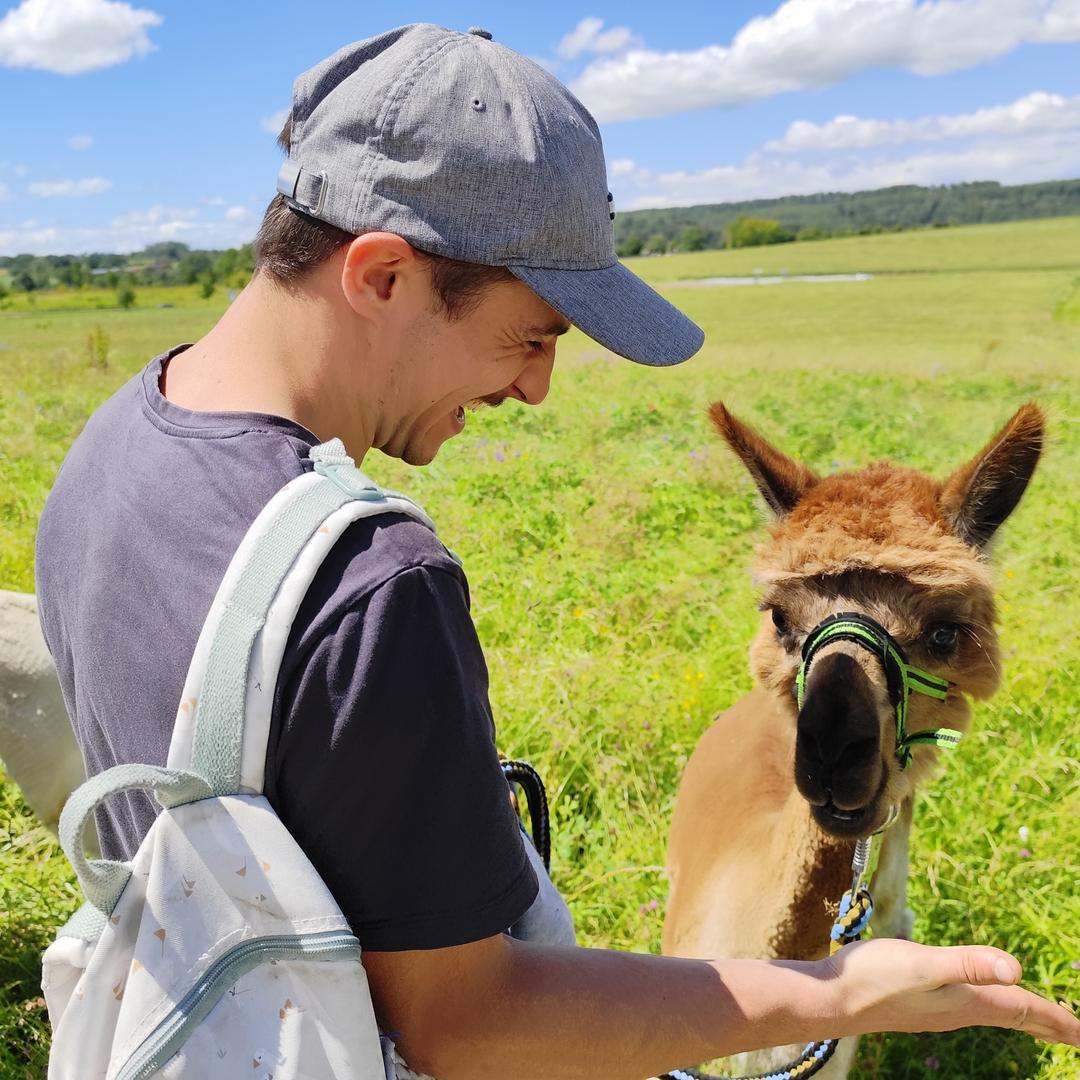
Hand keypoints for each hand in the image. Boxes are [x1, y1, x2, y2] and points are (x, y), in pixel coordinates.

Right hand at [818, 938, 1079, 1046]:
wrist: (832, 999)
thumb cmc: (874, 978)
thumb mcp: (923, 964)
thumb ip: (967, 963)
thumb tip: (1016, 968)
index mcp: (968, 1002)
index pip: (1025, 1010)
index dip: (1060, 1020)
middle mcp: (958, 1010)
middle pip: (1015, 1017)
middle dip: (1050, 1024)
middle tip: (1079, 1035)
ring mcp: (938, 1009)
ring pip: (994, 1013)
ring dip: (1023, 1016)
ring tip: (1041, 1019)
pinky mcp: (920, 1002)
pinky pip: (971, 1007)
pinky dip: (991, 1005)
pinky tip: (978, 999)